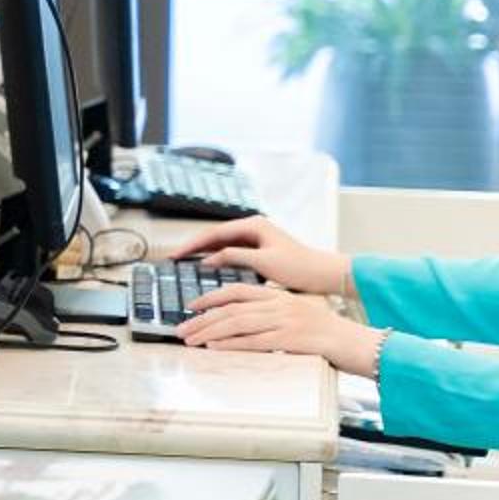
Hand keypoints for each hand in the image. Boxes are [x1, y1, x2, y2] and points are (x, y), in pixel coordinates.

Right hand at [165, 216, 351, 297]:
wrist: (324, 274)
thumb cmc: (300, 267)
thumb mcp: (264, 262)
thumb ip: (234, 257)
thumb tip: (209, 259)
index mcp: (254, 225)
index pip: (214, 233)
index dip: (193, 244)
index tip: (176, 254)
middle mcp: (253, 228)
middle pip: (215, 236)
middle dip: (194, 247)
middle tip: (174, 258)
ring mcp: (256, 238)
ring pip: (222, 244)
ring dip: (204, 252)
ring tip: (185, 261)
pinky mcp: (259, 250)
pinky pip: (231, 251)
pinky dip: (217, 257)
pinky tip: (207, 265)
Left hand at [175, 285, 384, 374]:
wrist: (358, 343)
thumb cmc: (329, 334)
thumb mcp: (298, 314)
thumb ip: (272, 315)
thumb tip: (243, 325)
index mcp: (279, 296)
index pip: (237, 291)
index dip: (210, 297)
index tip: (191, 306)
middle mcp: (279, 304)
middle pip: (230, 308)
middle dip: (201, 318)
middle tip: (181, 328)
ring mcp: (284, 320)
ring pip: (236, 323)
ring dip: (208, 332)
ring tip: (190, 339)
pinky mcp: (290, 338)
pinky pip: (252, 341)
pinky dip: (230, 344)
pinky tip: (214, 347)